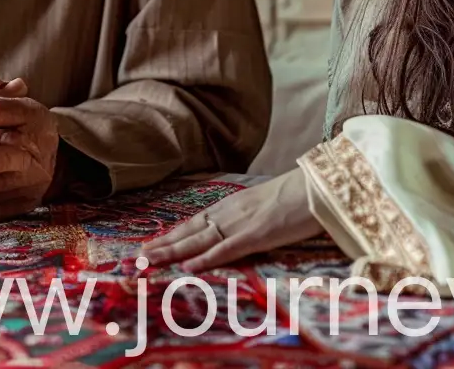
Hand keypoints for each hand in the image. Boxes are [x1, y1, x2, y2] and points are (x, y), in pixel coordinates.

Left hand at [141, 170, 324, 271]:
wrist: (314, 188)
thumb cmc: (294, 197)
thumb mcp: (263, 205)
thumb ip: (247, 216)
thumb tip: (238, 228)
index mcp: (230, 206)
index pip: (194, 223)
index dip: (172, 235)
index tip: (152, 244)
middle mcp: (228, 214)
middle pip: (189, 232)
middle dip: (163, 245)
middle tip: (138, 256)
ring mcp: (239, 224)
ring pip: (199, 241)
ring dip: (172, 252)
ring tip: (150, 260)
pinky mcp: (255, 236)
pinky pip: (225, 249)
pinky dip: (205, 258)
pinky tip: (188, 265)